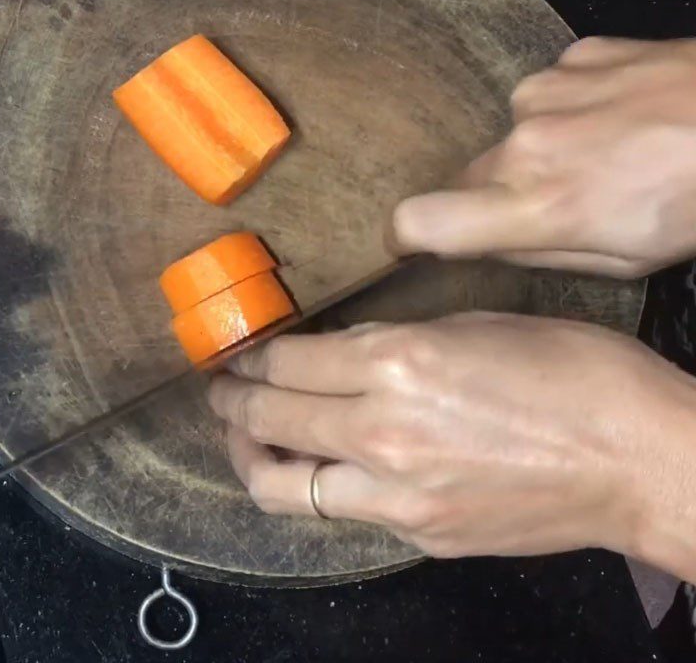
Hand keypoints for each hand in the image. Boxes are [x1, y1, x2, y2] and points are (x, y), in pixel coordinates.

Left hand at [208, 314, 695, 580]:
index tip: (241, 353)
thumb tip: (346, 353)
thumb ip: (397, 341)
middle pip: (271, 416)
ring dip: (251, 455)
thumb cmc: (572, 371)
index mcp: (397, 363)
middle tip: (221, 390)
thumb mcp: (475, 325)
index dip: (254, 356)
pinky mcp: (418, 534)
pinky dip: (315, 486)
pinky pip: (341, 511)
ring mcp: (396, 494)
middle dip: (233, 400)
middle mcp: (382, 430)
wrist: (639, 459)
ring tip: (244, 436)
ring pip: (283, 484)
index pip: (289, 362)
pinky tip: (319, 468)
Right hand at [392, 37, 695, 276]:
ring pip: (512, 136)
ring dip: (541, 151)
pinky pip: (549, 94)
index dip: (405, 237)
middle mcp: (527, 142)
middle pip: (467, 179)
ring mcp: (547, 90)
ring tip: (605, 153)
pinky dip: (572, 111)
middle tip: (557, 203)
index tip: (414, 244)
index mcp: (538, 204)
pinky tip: (621, 116)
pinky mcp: (573, 56)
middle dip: (496, 197)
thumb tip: (491, 243)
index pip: (422, 220)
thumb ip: (540, 255)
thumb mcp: (625, 260)